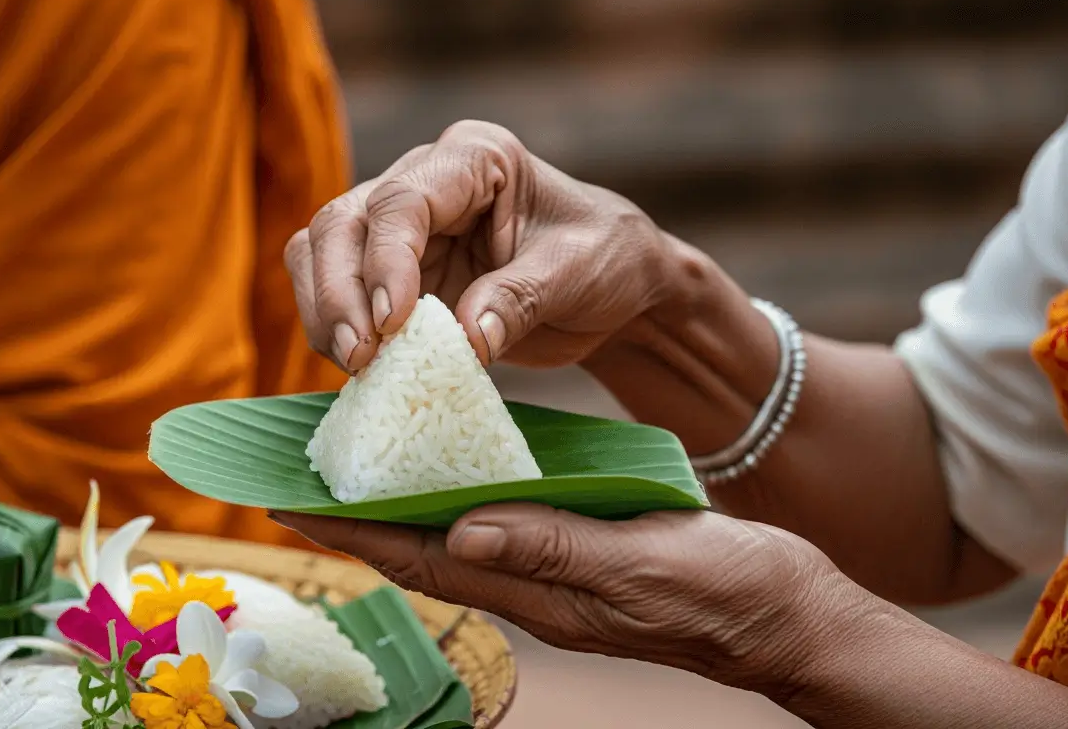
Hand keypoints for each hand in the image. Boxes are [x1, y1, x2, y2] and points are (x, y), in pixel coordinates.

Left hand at [270, 504, 862, 697]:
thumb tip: (461, 530)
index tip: (284, 497)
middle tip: (300, 465)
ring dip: (401, 497)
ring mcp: (553, 567)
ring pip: (455, 530)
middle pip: (421, 545)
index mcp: (534, 591)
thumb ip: (552, 548)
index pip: (417, 557)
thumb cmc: (721, 592)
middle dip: (356, 511)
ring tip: (355, 455)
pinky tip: (454, 460)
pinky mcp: (581, 546)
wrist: (783, 612)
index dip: (349, 529)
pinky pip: (502, 517)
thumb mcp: (637, 564)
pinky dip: (461, 487)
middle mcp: (529, 582)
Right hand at [284, 120, 681, 370]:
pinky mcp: (390, 275)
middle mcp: (424, 181)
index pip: (402, 200)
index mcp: (475, 158)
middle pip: (343, 222)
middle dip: (338, 291)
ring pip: (322, 251)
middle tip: (359, 357)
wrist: (617, 291)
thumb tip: (467, 337)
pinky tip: (362, 369)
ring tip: (356, 366)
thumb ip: (520, 298)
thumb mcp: (579, 273)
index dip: (385, 261)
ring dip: (324, 310)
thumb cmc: (607, 260)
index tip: (390, 323)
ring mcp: (400, 229)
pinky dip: (334, 328)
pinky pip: (336, 291)